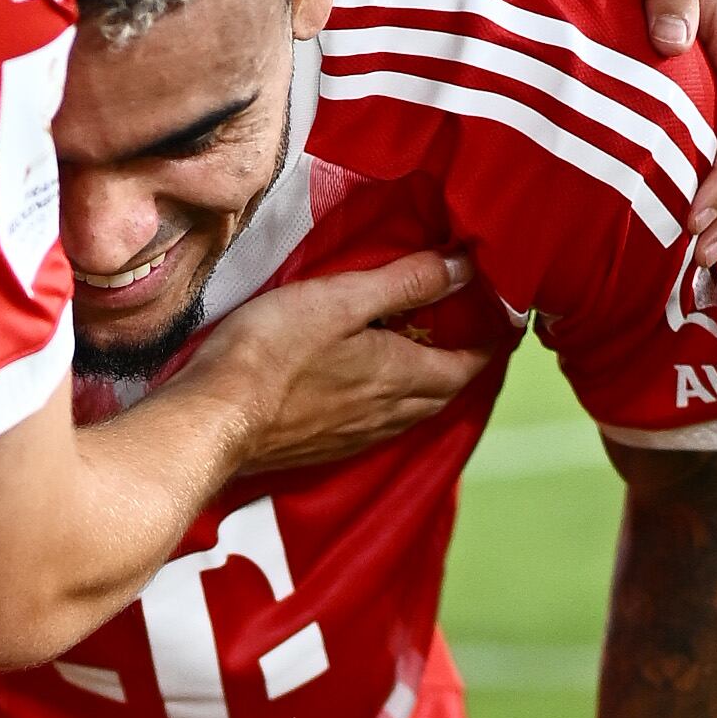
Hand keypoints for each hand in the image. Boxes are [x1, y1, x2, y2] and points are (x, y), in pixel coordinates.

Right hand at [203, 246, 479, 473]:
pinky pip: (375, 431)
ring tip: (426, 366)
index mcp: (399, 376)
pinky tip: (373, 401)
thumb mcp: (342, 300)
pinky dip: (390, 411)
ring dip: (427, 392)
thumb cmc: (272, 352)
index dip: (488, 345)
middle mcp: (385, 413)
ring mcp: (352, 437)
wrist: (213, 421)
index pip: (464, 365)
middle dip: (461, 368)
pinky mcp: (321, 450)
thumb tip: (466, 267)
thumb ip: (406, 283)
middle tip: (467, 341)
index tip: (503, 325)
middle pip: (441, 395)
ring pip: (410, 416)